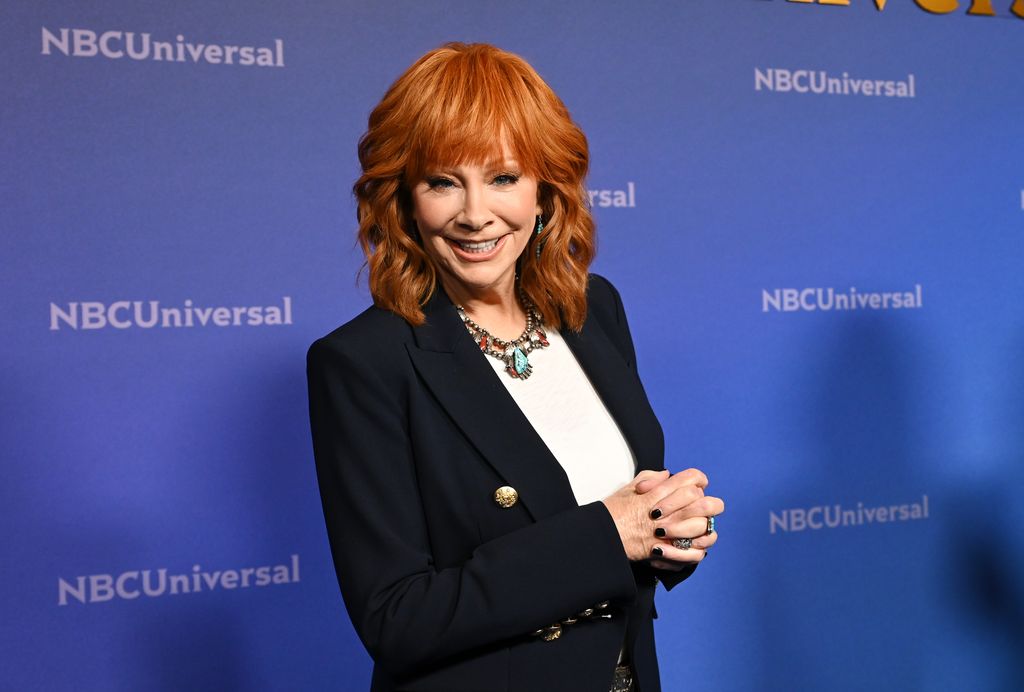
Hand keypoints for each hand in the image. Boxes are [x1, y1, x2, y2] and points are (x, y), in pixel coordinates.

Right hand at [602, 468, 723, 565]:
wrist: (602, 535)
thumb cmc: (614, 512)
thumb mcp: (630, 487)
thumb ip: (651, 478)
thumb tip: (668, 475)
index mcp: (659, 492)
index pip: (692, 479)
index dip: (699, 480)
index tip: (698, 486)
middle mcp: (667, 511)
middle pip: (704, 503)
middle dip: (710, 505)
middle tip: (707, 509)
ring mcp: (667, 532)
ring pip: (703, 527)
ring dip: (705, 528)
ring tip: (700, 529)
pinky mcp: (666, 551)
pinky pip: (694, 553)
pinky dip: (698, 552)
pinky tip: (694, 547)